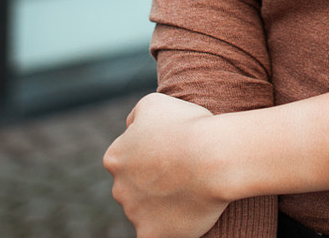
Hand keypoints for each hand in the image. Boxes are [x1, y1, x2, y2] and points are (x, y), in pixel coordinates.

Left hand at [102, 92, 230, 237]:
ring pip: (146, 213)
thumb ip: (135, 117)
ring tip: (192, 193)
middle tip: (184, 175)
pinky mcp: (151, 235)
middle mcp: (118, 188)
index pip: (127, 161)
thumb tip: (130, 128)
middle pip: (134, 189)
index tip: (173, 156)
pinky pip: (156, 234)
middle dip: (153, 184)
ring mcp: (134, 215)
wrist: (213, 158)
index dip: (152, 158)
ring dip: (162, 206)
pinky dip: (169, 229)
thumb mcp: (155, 103)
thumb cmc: (189, 126)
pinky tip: (185, 218)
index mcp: (115, 158)